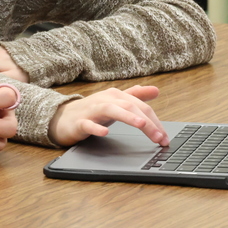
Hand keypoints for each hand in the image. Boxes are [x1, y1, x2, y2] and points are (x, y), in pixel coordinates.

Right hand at [48, 85, 167, 147]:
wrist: (63, 117)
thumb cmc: (92, 111)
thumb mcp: (116, 102)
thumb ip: (136, 96)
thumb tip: (156, 90)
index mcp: (116, 96)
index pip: (140, 106)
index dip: (155, 121)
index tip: (165, 138)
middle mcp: (105, 100)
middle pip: (129, 106)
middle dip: (147, 122)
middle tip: (159, 138)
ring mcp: (91, 110)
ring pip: (110, 110)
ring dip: (127, 117)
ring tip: (141, 125)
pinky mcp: (79, 122)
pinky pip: (87, 124)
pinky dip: (96, 128)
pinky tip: (105, 133)